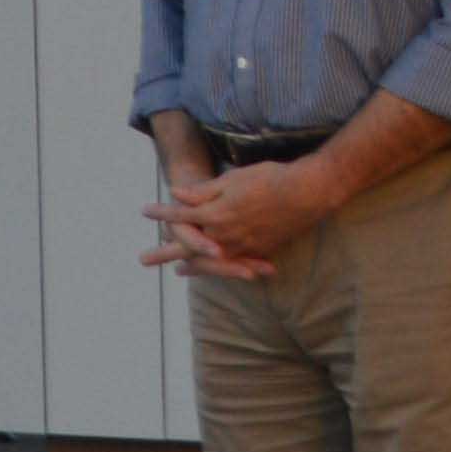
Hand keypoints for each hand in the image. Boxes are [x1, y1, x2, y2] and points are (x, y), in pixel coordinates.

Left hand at [148, 163, 305, 281]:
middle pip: (188, 246)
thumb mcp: (231, 179)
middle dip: (164, 251)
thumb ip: (202, 192)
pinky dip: (223, 268)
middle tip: (142, 260)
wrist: (309, 192)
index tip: (144, 211)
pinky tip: (217, 269)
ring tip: (178, 272)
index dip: (161, 212)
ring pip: (212, 260)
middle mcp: (225, 235)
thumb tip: (175, 195)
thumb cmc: (269, 179)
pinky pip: (237, 263)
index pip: (180, 216)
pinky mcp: (261, 250)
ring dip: (194, 266)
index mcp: (215, 215)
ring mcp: (244, 245)